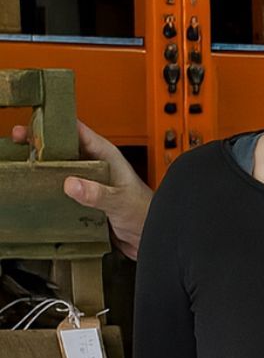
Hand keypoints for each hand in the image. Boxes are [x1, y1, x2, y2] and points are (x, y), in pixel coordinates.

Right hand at [12, 120, 152, 259]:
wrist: (149, 236)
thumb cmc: (146, 212)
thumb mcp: (120, 201)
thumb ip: (98, 193)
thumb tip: (72, 183)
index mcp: (108, 157)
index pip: (81, 133)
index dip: (60, 125)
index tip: (39, 121)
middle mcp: (97, 167)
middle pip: (67, 149)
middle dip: (45, 144)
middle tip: (21, 138)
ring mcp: (90, 183)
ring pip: (62, 169)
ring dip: (45, 166)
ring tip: (23, 162)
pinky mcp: (84, 200)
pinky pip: (63, 189)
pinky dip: (50, 188)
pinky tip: (35, 191)